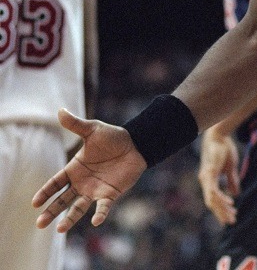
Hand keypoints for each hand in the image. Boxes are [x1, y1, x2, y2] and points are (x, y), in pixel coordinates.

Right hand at [32, 109, 146, 231]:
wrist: (137, 143)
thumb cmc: (113, 137)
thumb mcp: (93, 129)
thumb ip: (76, 124)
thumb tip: (60, 110)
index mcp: (74, 168)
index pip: (55, 183)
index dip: (45, 192)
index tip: (35, 203)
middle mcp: (82, 182)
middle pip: (63, 199)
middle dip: (51, 211)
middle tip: (39, 224)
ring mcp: (95, 189)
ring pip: (78, 207)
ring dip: (70, 219)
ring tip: (59, 230)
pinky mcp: (110, 194)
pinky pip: (104, 206)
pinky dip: (100, 213)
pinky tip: (96, 221)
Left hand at [198, 129, 240, 224]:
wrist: (219, 136)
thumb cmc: (223, 149)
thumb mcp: (230, 168)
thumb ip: (231, 181)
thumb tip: (236, 193)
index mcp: (209, 180)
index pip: (214, 200)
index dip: (222, 209)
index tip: (231, 216)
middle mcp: (205, 181)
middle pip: (212, 203)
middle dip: (222, 213)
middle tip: (231, 222)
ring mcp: (206, 178)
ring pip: (212, 200)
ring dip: (222, 209)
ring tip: (232, 215)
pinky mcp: (210, 173)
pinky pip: (214, 190)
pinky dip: (221, 198)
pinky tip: (230, 202)